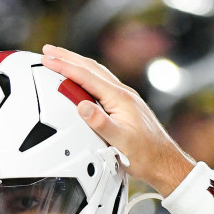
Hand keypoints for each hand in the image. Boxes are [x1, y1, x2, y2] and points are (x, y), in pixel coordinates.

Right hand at [40, 45, 192, 193]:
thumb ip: (101, 123)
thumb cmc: (145, 156)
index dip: (65, 66)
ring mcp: (126, 99)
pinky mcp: (126, 106)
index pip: (87, 76)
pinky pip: (103, 84)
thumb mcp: (121, 142)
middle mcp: (124, 94)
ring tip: (60, 59)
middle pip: (92, 68)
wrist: (165, 163)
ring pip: (98, 74)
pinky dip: (87, 76)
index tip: (48, 58)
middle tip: (48, 50)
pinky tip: (83, 80)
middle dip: (68, 57)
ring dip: (77, 64)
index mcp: (121, 98)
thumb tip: (82, 106)